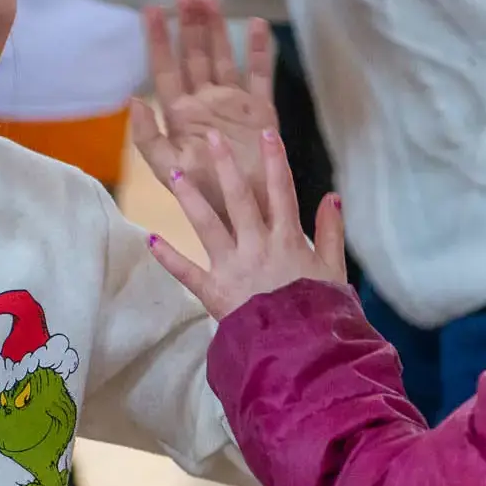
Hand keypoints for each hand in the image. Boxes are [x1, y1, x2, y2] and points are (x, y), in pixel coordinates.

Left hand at [130, 0, 278, 221]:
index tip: (151, 9)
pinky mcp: (260, 110)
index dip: (159, 39)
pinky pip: (259, 75)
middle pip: (195, 54)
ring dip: (217, 28)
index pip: (166, 68)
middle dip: (190, 24)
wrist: (245, 212)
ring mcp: (232, 104)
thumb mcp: (169, 169)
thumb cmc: (203, 196)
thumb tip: (134, 99)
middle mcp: (205, 102)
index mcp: (180, 114)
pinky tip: (257, 25)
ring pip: (223, 56)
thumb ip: (148, 137)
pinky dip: (260, 51)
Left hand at [147, 128, 346, 320]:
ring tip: (173, 174)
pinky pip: (187, 272)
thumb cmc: (322, 313)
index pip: (281, 190)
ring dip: (189, 198)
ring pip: (207, 225)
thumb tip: (332, 196)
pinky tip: (150, 238)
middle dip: (225, 164)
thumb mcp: (334, 270)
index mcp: (288, 240)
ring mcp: (233, 267)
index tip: (266, 132)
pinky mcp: (214, 291)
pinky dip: (168, 257)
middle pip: (239, 198)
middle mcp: (257, 246)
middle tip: (211, 137)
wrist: (302, 352)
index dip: (274, 160)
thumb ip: (331, 232)